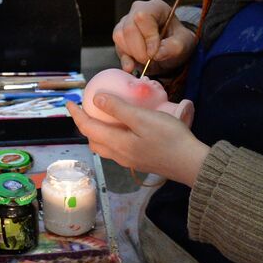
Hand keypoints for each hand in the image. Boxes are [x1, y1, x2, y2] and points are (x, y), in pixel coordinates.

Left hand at [66, 94, 208, 187]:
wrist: (191, 163)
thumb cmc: (169, 138)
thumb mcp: (143, 118)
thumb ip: (118, 108)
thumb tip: (96, 99)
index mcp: (116, 144)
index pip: (88, 128)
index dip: (77, 114)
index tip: (70, 102)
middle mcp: (119, 155)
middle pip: (93, 140)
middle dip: (85, 124)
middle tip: (86, 109)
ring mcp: (129, 160)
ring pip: (104, 146)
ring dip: (97, 132)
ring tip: (101, 116)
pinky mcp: (139, 161)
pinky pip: (116, 149)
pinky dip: (110, 136)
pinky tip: (121, 128)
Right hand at [113, 0, 196, 73]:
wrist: (171, 49)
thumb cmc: (178, 41)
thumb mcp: (184, 44)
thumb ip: (173, 47)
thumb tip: (156, 54)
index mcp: (155, 7)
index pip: (142, 17)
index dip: (147, 37)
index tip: (155, 52)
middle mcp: (137, 11)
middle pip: (129, 28)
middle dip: (139, 50)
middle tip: (150, 61)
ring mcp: (126, 22)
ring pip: (119, 37)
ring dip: (132, 54)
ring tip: (146, 61)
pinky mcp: (120, 36)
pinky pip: (117, 47)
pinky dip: (125, 59)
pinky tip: (133, 66)